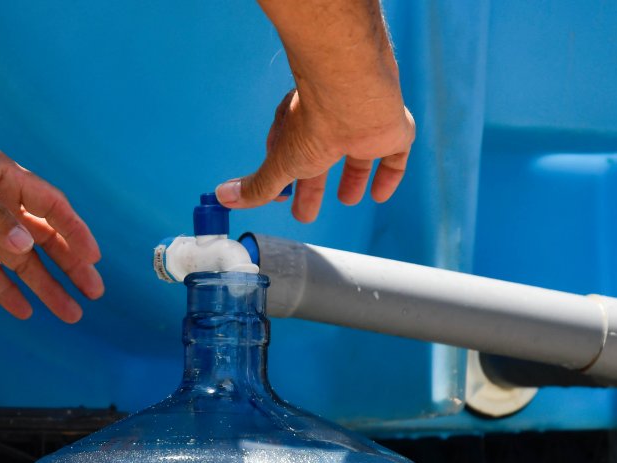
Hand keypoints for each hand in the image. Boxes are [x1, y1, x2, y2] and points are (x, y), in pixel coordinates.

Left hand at [0, 122, 102, 322]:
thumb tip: (24, 247)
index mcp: (6, 179)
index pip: (52, 208)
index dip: (75, 232)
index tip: (93, 258)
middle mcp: (0, 205)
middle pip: (45, 240)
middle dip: (71, 266)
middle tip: (94, 292)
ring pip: (22, 263)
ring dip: (46, 286)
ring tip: (70, 313)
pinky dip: (6, 292)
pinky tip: (24, 311)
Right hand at [215, 86, 414, 222]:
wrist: (353, 95)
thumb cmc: (313, 124)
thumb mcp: (280, 164)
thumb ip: (258, 185)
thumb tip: (222, 198)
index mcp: (301, 124)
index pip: (289, 151)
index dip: (285, 176)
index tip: (283, 196)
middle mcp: (332, 124)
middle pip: (322, 158)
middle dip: (313, 186)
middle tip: (306, 212)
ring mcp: (363, 127)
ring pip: (358, 153)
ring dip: (352, 177)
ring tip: (348, 199)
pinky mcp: (392, 131)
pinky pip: (394, 155)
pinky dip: (387, 175)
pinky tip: (380, 195)